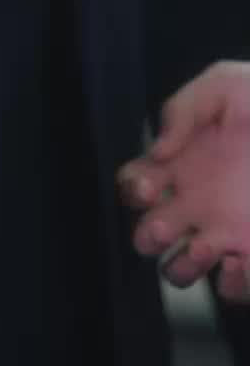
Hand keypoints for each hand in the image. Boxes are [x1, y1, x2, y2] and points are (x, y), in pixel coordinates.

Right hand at [117, 62, 249, 302]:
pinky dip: (232, 283)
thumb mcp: (223, 85)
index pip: (134, 185)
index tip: (148, 186)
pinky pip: (233, 286)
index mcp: (181, 163)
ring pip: (181, 269)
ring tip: (205, 245)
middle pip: (147, 235)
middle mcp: (195, 201)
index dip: (132, 190)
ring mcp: (224, 230)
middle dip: (148, 236)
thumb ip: (182, 110)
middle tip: (166, 224)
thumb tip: (157, 148)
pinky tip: (240, 261)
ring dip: (184, 266)